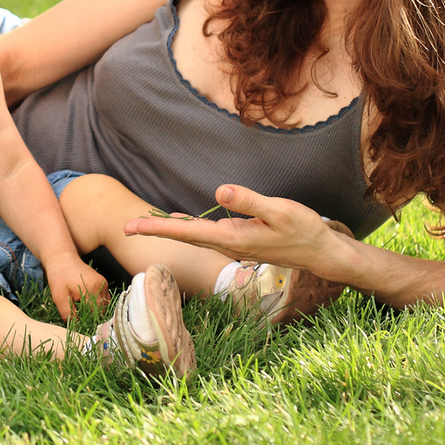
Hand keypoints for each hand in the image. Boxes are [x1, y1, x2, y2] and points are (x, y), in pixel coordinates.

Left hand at [43, 255, 109, 321]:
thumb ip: (67, 311)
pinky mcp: (103, 282)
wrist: (62, 258)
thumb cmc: (58, 276)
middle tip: (81, 319)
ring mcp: (103, 283)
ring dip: (97, 310)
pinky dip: (98, 304)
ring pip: (105, 304)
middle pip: (103, 310)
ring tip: (84, 312)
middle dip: (93, 317)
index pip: (96, 313)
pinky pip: (105, 298)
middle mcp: (101, 286)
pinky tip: (88, 304)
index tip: (80, 324)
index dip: (89, 321)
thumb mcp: (58, 296)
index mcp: (91, 289)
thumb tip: (74, 324)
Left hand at [124, 183, 356, 280]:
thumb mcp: (280, 212)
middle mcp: (228, 243)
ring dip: (168, 229)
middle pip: (183, 236)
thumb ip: (250, 201)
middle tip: (124, 226)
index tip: (132, 227)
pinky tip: (179, 220)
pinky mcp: (240, 239)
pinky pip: (205, 233)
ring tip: (143, 223)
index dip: (158, 227)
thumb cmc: (303, 230)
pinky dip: (188, 226)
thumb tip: (219, 192)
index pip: (187, 232)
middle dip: (155, 230)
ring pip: (193, 235)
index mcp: (232, 238)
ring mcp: (233, 243)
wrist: (320, 252)